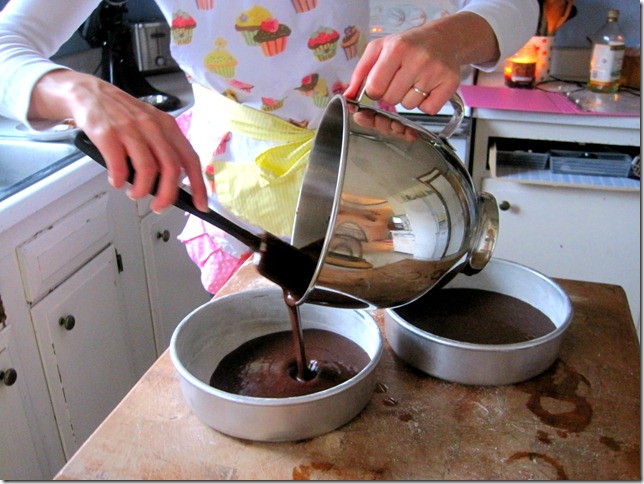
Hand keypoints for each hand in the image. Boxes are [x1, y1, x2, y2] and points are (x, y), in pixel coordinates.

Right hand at [30, 70, 208, 212]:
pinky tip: (117, 181)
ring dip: (142, 190)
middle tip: (159, 207)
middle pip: (171, 169)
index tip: (200, 205)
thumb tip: (171, 183)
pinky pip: (119, 166)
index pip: (190, 159)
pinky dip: (120, 180)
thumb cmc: (120, 113)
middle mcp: (152, 126)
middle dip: (167, 195)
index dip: (198, 185)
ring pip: (148, 170)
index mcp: (167, 126)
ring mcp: (130, 129)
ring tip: (135, 194)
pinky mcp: (108, 134)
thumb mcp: (150, 123)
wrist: (87, 92)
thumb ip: (162, 148)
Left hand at [346, 25, 460, 114]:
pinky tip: (427, 88)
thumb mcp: (379, 50)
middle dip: (392, 93)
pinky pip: (428, 109)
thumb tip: (347, 97)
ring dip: (409, 98)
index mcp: (396, 48)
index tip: (382, 82)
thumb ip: (360, 73)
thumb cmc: (407, 45)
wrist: (442, 38)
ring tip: (415, 81)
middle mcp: (417, 58)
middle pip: (391, 99)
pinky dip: (426, 104)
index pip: (375, 88)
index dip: (375, 90)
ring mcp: (435, 71)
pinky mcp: (449, 82)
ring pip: (409, 106)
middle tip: (401, 78)